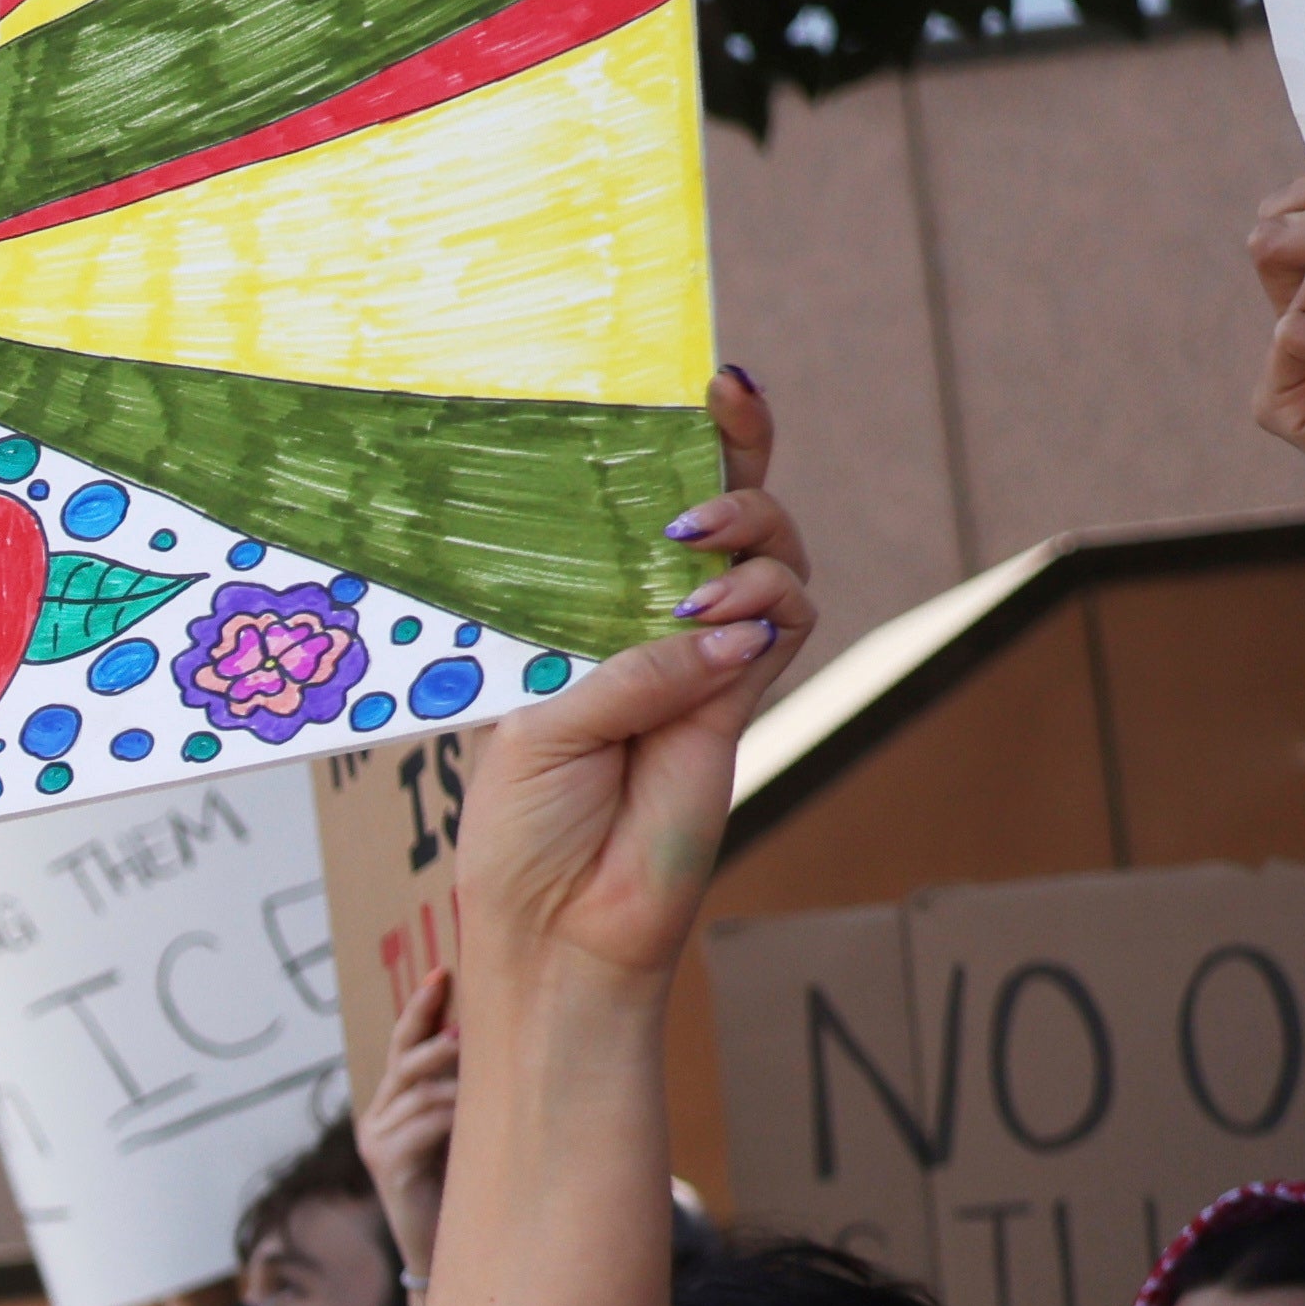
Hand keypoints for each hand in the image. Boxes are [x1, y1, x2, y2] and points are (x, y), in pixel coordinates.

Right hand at [356, 958, 461, 1285]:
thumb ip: (467, 1095)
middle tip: (470, 1024)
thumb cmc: (468, 1190)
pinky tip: (473, 1115)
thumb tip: (503, 1041)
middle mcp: (377, 1119)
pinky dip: (450, 1114)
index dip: (421, 1008)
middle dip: (436, 1036)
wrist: (445, 1254)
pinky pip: (421, 1125)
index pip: (403, 1045)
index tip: (443, 971)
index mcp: (393, 1105)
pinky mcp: (388, 1167)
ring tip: (484, 1073)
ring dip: (456, 1080)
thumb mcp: (464, 1132)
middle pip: (404, 1060)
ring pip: (418, 1090)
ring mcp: (378, 1142)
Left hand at [450, 374, 803, 996]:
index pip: (623, 506)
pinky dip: (768, 602)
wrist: (560, 925)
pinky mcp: (740, 697)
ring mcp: (698, 653)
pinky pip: (784, 620)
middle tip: (727, 402)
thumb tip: (719, 623)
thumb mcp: (537, 728)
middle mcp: (638, 618)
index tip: (691, 380)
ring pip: (767, 552)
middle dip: (736, 444)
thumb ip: (623, 665)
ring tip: (699, 560)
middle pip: (716, 504)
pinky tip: (725, 616)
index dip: (663, 443)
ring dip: (750, 529)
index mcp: (570, 609)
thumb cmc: (520, 830)